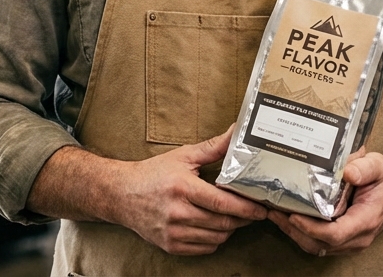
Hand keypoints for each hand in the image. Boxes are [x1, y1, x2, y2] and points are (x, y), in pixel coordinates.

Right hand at [106, 125, 269, 255]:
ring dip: (229, 229)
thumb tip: (236, 133)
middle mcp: (177, 213)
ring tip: (231, 217)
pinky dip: (214, 239)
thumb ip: (212, 148)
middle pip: (223, 223)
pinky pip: (204, 248)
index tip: (261, 208)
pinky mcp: (170, 246)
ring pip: (217, 238)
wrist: (120, 194)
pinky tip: (213, 226)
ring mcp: (173, 232)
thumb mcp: (182, 157)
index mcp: (182, 188)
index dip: (247, 208)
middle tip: (252, 212)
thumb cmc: (152, 174)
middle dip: (243, 219)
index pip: (223, 203)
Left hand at [266, 151, 382, 256]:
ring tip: (275, 215)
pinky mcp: (343, 240)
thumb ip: (365, 167)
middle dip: (295, 230)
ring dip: (294, 234)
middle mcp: (358, 236)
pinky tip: (287, 218)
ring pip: (317, 247)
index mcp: (366, 220)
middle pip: (321, 244)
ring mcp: (351, 241)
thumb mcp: (378, 165)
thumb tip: (347, 172)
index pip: (336, 234)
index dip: (312, 228)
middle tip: (275, 212)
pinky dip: (301, 234)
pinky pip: (318, 243)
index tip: (294, 215)